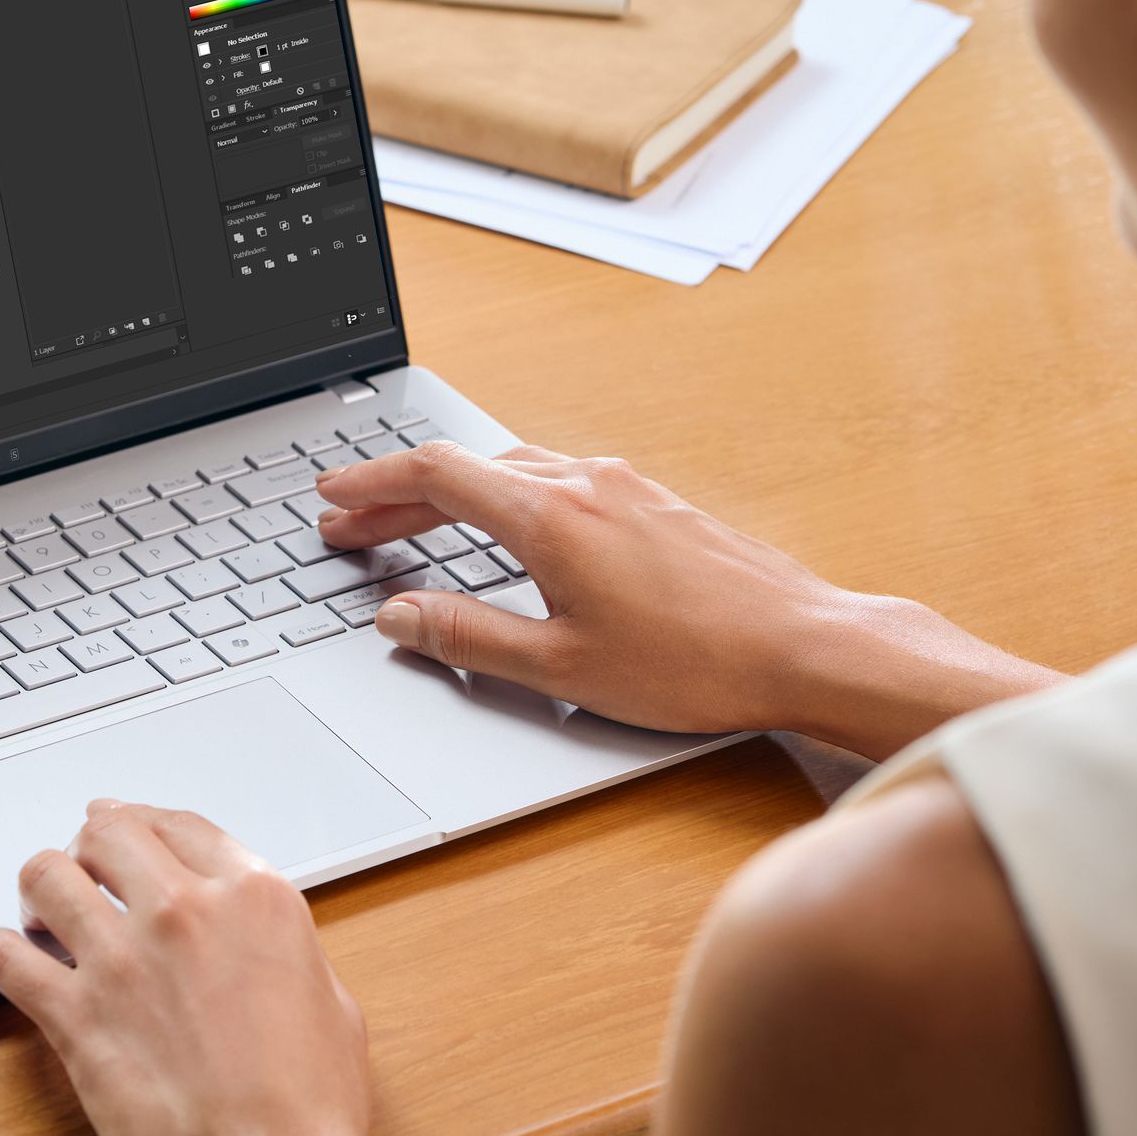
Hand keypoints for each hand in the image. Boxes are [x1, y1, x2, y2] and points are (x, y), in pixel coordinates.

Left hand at [0, 800, 370, 1135]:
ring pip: (47, 875)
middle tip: (83, 867)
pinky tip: (10, 958)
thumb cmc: (307, 1107)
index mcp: (254, 899)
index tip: (123, 824)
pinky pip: (8, 958)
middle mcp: (185, 913)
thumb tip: (261, 944)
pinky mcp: (77, 1015)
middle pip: (108, 832)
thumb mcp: (331, 1003)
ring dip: (40, 888)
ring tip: (42, 911)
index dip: (142, 819)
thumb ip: (285, 950)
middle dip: (89, 845)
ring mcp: (124, 960)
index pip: (179, 824)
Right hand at [316, 442, 1062, 760]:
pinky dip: (503, 497)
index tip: (331, 499)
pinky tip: (503, 528)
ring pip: (512, 469)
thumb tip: (399, 617)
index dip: (371, 484)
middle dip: (398, 496)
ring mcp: (623, 486)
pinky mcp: (652, 502)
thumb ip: (468, 636)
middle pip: (466, 468)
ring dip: (451, 495)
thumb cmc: (694, 662)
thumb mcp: (560, 667)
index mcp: (549, 514)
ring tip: (412, 529)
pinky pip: (555, 479)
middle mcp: (584, 482)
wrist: (806, 646)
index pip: (434, 473)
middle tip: (350, 526)